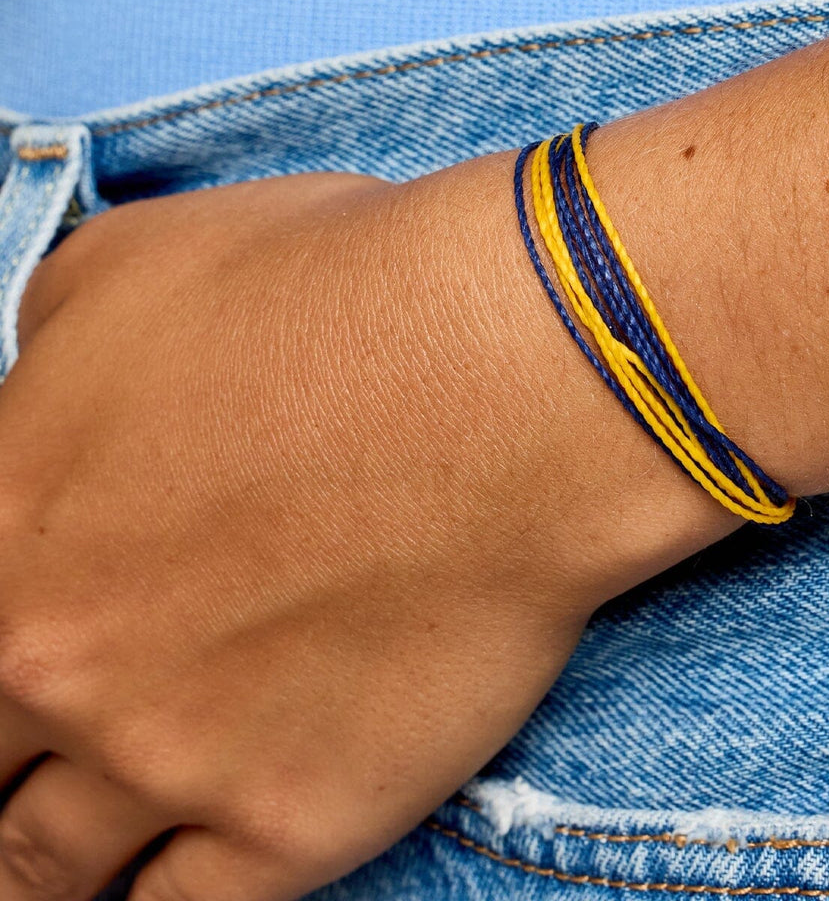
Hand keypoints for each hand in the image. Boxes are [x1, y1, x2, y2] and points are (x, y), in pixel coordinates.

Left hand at [0, 155, 734, 900]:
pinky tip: (165, 879)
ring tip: (68, 846)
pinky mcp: (292, 820)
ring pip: (42, 872)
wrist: (503, 381)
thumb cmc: (335, 292)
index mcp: (0, 522)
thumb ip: (48, 353)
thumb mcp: (135, 264)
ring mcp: (167, 758)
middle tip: (35, 758)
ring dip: (46, 858)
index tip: (23, 657)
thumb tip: (41, 391)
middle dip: (0, 763)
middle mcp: (52, 661)